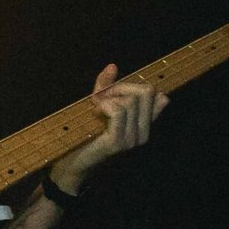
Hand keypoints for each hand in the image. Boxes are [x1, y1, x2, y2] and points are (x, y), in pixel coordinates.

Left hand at [50, 64, 169, 194]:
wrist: (73, 163)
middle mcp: (144, 134)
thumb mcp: (99, 105)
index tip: (111, 93)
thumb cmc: (86, 133)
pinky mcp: (118, 142)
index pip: (155, 93)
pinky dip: (105, 105)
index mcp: (144, 126)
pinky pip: (118, 110)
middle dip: (121, 87)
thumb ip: (107, 86)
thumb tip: (113, 66)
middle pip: (146, 91)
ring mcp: (133, 139)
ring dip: (109, 97)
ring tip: (96, 109)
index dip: (131, 85)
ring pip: (131, 100)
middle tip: (101, 99)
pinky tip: (96, 112)